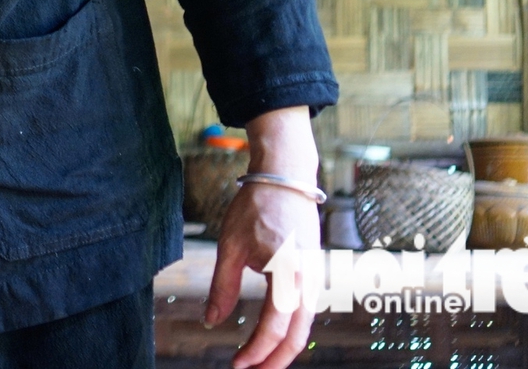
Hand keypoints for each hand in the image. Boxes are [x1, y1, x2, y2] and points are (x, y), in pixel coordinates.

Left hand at [204, 107, 320, 368]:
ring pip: (304, 326)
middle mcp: (309, 280)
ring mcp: (316, 278)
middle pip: (297, 335)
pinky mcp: (314, 274)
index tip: (237, 365)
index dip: (256, 351)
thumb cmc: (254, 208)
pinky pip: (305, 311)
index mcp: (288, 273)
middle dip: (275, 360)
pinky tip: (272, 338)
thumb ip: (222, 287)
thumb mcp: (230, 246)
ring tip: (259, 362)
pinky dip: (290, 329)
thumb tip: (211, 322)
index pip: (274, 326)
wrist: (285, 178)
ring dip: (283, 348)